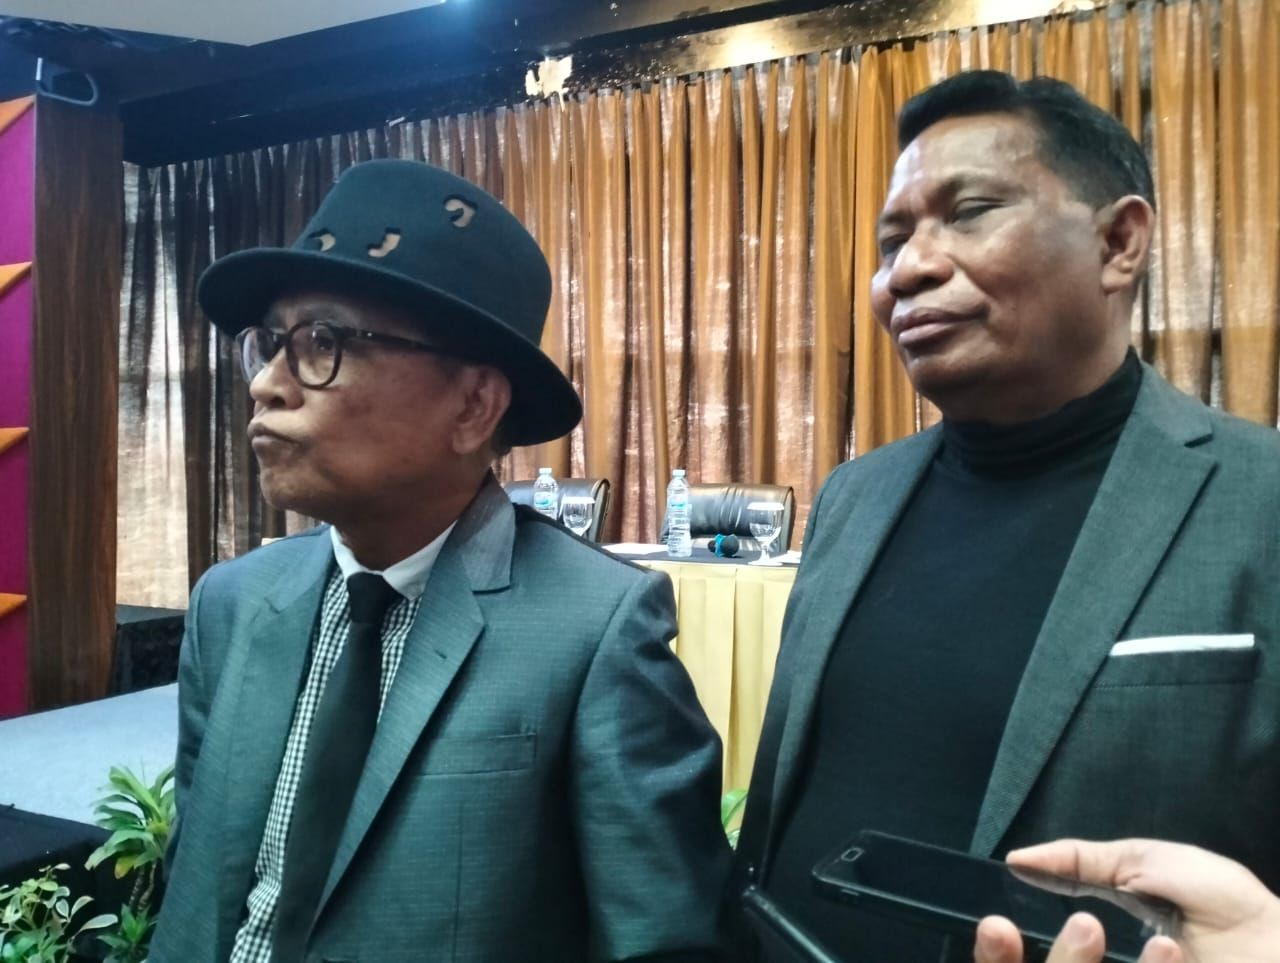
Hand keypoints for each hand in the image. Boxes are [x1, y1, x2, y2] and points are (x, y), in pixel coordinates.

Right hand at [973, 838, 1279, 962]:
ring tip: (1160, 942)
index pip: (1025, 959)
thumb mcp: (1145, 863)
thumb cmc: (1221, 906)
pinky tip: (1171, 953)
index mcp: (1089, 946)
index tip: (998, 928)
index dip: (1001, 952)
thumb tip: (1017, 858)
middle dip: (1046, 960)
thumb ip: (1080, 859)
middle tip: (1076, 933)